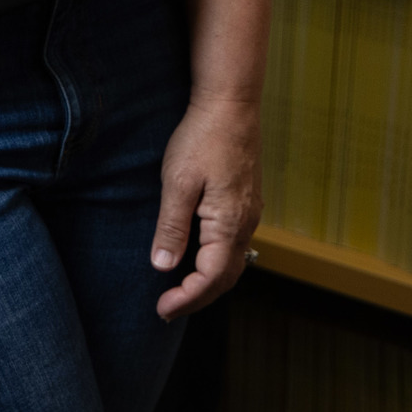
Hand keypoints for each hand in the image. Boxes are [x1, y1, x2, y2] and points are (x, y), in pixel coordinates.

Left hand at [150, 96, 260, 320]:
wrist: (231, 103)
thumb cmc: (203, 137)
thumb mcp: (178, 182)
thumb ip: (172, 226)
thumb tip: (163, 266)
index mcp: (229, 223)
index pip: (211, 278)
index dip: (187, 299)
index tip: (162, 309)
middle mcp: (246, 223)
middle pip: (227, 277)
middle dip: (198, 297)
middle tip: (168, 307)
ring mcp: (250, 212)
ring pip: (233, 261)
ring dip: (207, 280)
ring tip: (179, 288)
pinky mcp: (246, 200)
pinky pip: (234, 243)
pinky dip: (215, 260)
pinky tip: (195, 254)